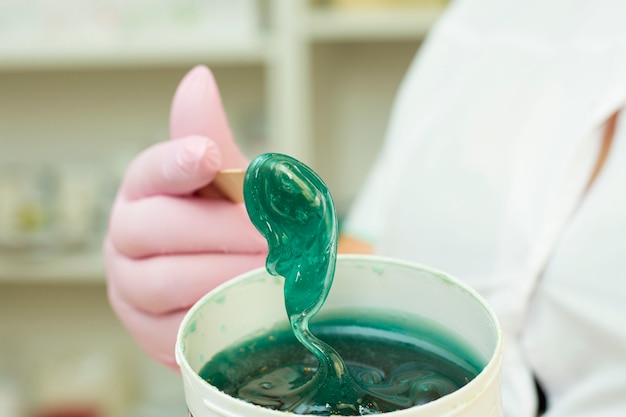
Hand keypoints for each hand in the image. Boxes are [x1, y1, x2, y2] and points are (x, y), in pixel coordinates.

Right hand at [104, 66, 267, 368]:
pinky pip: (175, 329)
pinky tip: (248, 309)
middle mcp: (126, 236)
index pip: (149, 172)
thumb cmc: (229, 221)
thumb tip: (198, 77)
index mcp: (143, 190)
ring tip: (269, 274)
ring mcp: (130, 287)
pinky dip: (214, 318)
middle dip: (220, 231)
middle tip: (270, 238)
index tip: (210, 157)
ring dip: (223, 276)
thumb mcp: (227, 180)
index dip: (177, 162)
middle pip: (158, 229)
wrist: (233, 277)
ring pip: (164, 282)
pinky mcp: (147, 332)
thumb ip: (210, 136)